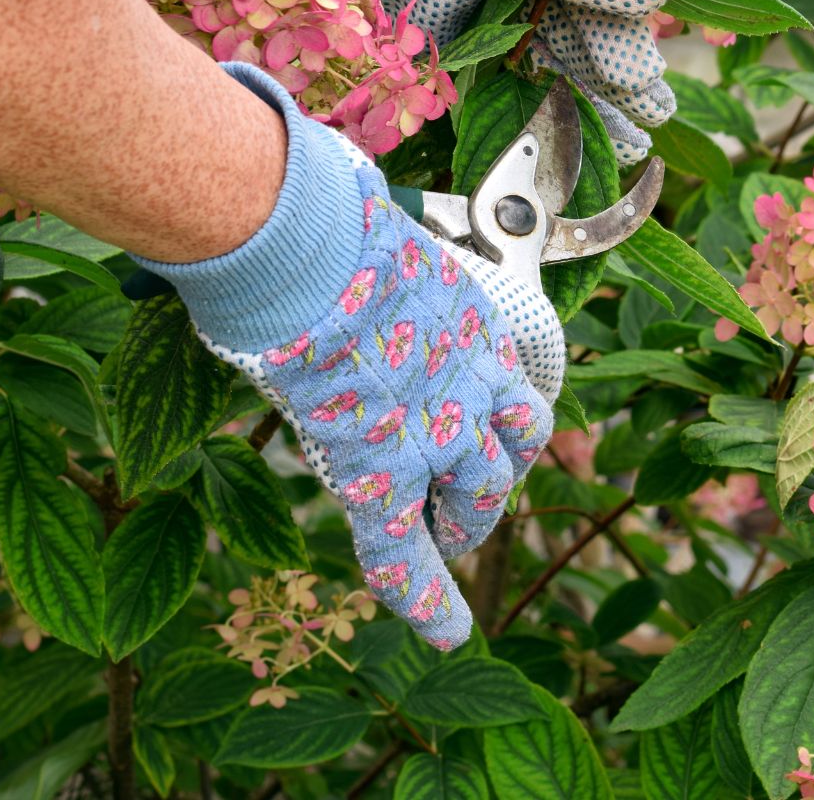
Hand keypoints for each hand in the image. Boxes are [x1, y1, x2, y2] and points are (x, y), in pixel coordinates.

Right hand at [142, 64, 562, 646]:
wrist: (301, 238)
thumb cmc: (317, 208)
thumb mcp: (362, 209)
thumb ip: (361, 221)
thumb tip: (325, 184)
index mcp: (468, 312)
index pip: (507, 379)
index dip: (500, 411)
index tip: (489, 428)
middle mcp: (472, 375)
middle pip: (512, 442)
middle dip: (493, 473)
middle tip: (468, 499)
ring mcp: (434, 427)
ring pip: (478, 495)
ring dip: (466, 524)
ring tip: (450, 548)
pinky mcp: (381, 468)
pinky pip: (403, 547)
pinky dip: (424, 595)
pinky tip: (444, 630)